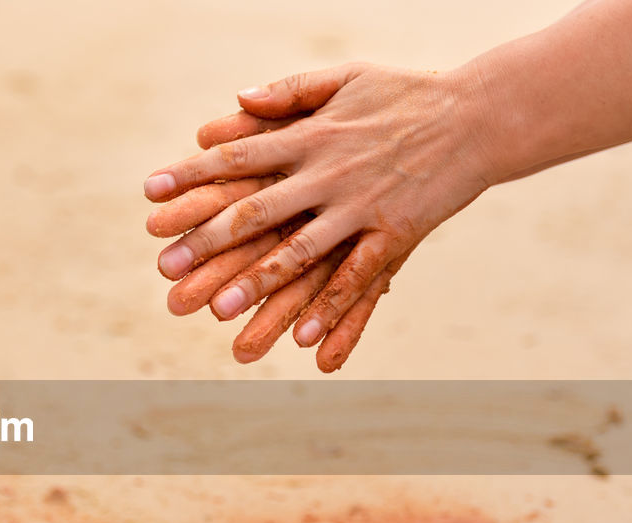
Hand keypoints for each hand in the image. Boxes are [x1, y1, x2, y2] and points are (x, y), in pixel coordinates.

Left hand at [145, 63, 494, 369]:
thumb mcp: (345, 77)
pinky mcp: (398, 232)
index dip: (190, 176)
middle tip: (166, 269)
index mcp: (310, 134)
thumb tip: (235, 101)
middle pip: (256, 210)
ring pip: (300, 251)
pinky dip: (332, 307)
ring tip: (219, 313)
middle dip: (207, 241)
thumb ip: (288, 92)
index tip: (149, 194)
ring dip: (258, 284)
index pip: (236, 157)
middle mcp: (328, 171)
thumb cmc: (406, 94)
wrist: (482, 114)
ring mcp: (362, 205)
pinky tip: (304, 337)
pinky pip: (359, 276)